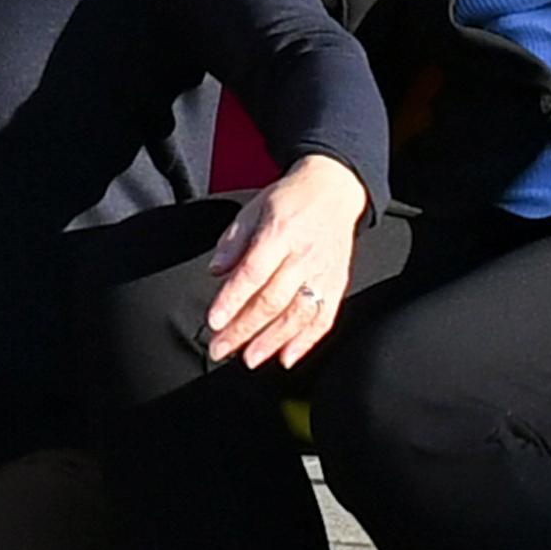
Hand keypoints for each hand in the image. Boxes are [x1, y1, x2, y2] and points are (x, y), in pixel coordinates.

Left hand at [200, 157, 369, 374]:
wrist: (334, 190)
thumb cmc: (289, 201)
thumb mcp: (253, 209)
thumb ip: (233, 242)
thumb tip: (215, 272)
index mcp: (280, 231)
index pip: (253, 272)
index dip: (232, 299)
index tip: (214, 321)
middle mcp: (304, 255)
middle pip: (273, 299)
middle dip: (244, 329)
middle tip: (221, 348)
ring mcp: (323, 272)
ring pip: (298, 314)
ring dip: (272, 341)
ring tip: (249, 359)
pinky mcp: (337, 284)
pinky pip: (324, 319)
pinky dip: (306, 342)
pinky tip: (287, 357)